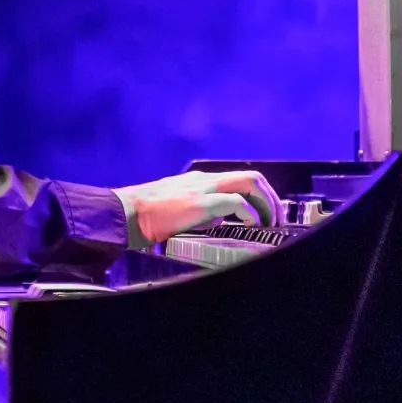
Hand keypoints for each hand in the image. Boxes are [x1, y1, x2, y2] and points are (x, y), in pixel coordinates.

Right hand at [113, 170, 282, 248]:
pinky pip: (235, 202)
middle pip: (252, 177)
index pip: (241, 179)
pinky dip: (250, 213)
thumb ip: (202, 211)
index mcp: (200, 181)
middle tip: (277, 220)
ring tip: (270, 223)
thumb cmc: (145, 215)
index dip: (262, 196)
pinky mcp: (198, 203)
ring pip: (249, 182)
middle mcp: (205, 180)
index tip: (269, 214)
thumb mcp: (179, 209)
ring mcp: (203, 189)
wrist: (123, 213)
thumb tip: (221, 219)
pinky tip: (251, 225)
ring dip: (266, 204)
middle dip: (272, 199)